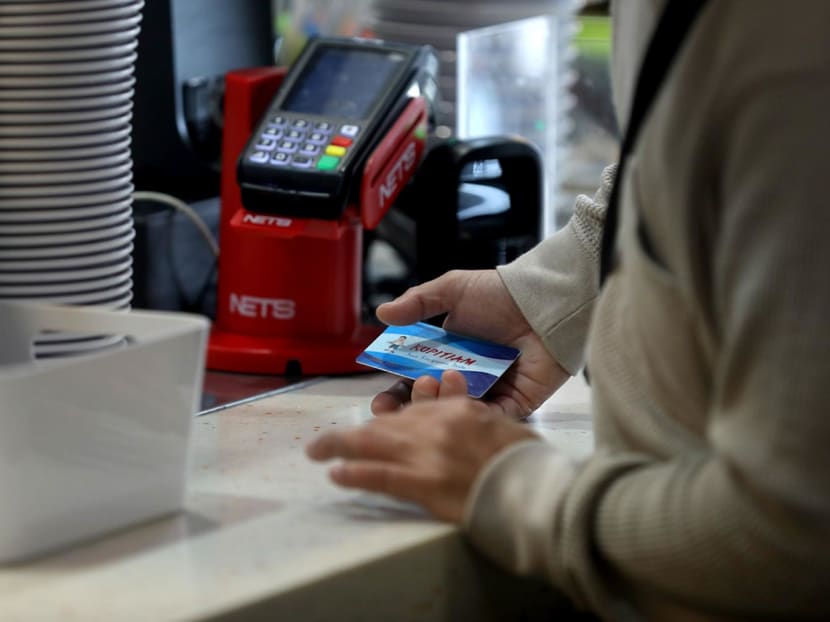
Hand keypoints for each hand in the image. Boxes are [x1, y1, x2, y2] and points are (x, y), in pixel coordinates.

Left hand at [306, 393, 539, 521]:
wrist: (535, 491)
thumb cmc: (526, 461)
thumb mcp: (502, 426)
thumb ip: (474, 411)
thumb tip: (452, 393)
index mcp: (459, 411)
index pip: (413, 410)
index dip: (387, 418)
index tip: (374, 425)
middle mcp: (438, 427)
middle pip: (387, 424)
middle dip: (356, 431)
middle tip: (328, 439)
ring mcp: (429, 455)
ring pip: (373, 444)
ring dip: (339, 445)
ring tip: (316, 450)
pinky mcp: (425, 486)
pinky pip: (381, 476)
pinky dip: (356, 474)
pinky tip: (335, 474)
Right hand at [371, 269, 569, 418]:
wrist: (543, 300)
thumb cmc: (500, 293)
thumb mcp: (453, 289)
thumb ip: (417, 302)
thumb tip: (381, 314)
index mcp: (446, 355)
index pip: (413, 381)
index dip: (395, 394)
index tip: (380, 405)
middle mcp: (466, 377)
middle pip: (432, 404)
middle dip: (412, 410)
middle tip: (401, 409)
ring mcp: (491, 392)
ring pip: (458, 412)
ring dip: (441, 408)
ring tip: (435, 389)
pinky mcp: (516, 402)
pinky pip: (492, 417)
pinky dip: (476, 416)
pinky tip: (461, 407)